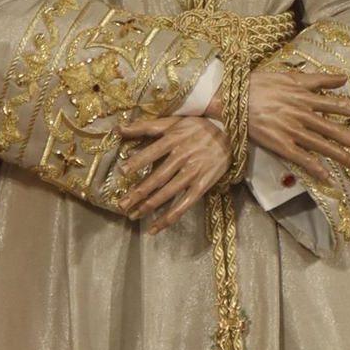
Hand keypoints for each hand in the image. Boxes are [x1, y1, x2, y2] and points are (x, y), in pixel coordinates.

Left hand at [117, 114, 229, 232]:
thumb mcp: (173, 122)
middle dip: (138, 192)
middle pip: (157, 177)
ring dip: (150, 206)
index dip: (138, 162)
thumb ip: (145, 126)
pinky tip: (156, 227)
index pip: (152, 152)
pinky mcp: (202, 185)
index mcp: (174, 140)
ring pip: (168, 193)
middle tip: (122, 204)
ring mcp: (193, 173)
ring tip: (134, 215)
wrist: (230, 136)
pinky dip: (170, 217)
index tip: (122, 171)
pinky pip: (184, 204)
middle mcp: (183, 157)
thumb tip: (118, 129)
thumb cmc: (197, 128)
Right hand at [240, 68, 349, 187]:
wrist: (233, 98)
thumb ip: (319, 79)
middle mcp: (304, 115)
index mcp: (307, 97)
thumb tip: (344, 78)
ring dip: (344, 158)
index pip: (342, 106)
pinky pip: (303, 160)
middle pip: (338, 130)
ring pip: (324, 147)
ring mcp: (293, 131)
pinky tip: (330, 180)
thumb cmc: (260, 85)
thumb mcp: (291, 76)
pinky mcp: (281, 145)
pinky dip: (317, 170)